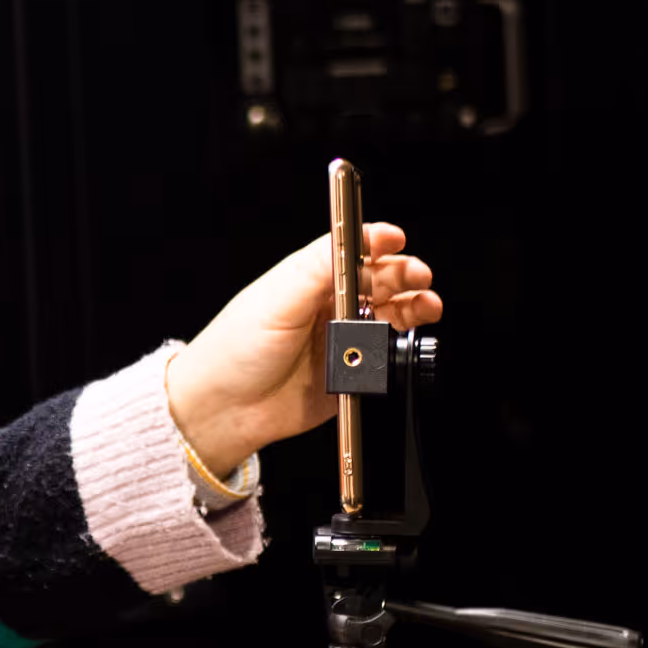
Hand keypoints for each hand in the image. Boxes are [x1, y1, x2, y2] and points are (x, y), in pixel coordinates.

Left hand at [163, 223, 439, 475]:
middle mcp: (324, 307)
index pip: (349, 250)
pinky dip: (397, 347)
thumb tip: (352, 237)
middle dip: (403, 275)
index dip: (375, 241)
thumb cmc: (232, 352)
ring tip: (425, 305)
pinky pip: (382, 357)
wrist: (222, 410)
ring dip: (410, 307)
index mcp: (305, 281)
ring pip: (386, 316)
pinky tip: (401, 340)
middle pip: (377, 281)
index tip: (396, 239)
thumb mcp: (276, 298)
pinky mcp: (346, 374)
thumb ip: (317, 268)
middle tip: (419, 276)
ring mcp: (337, 340)